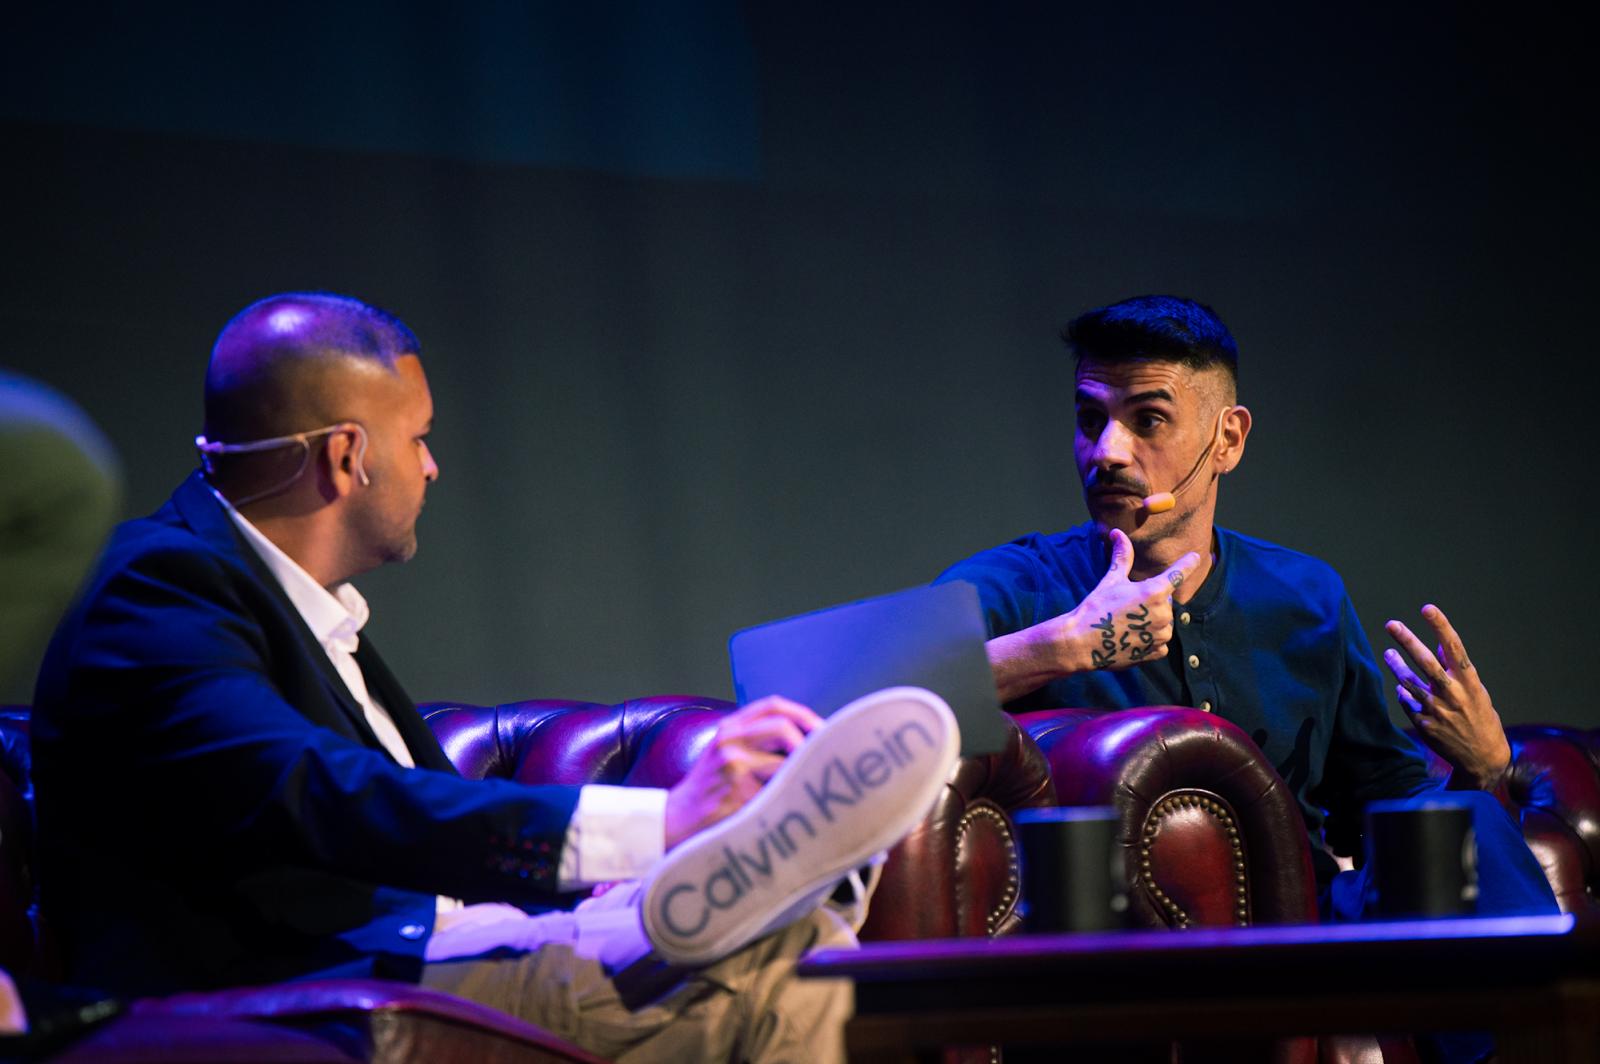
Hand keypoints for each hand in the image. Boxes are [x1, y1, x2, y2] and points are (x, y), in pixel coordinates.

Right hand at [663, 696, 823, 849]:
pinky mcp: (737, 792)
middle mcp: (729, 739)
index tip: (823, 730)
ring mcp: (732, 765)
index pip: (773, 705)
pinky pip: (776, 791)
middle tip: (826, 759)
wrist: (678, 818)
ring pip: (783, 762)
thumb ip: (756, 739)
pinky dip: (787, 798)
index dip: (803, 714)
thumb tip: (810, 740)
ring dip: (800, 775)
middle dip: (809, 742)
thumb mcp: (725, 751)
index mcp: (729, 727)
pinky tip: (790, 806)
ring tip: (808, 786)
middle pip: (782, 727)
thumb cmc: (711, 787)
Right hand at [1061, 528, 1201, 671]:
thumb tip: (1117, 532)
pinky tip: (1133, 638)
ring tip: (1129, 623)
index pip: (1178, 573)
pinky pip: (1161, 641)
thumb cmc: (1096, 608)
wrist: (1081, 643)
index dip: (1188, 563)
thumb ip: (1122, 557)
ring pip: (1165, 622)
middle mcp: (1163, 613)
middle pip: (1165, 601)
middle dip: (1152, 601)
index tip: (1196, 556)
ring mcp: (1161, 634)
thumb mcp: (1110, 580)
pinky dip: (1150, 639)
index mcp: (1154, 592)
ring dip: (1152, 621)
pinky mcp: (1157, 651)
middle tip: (1128, 606)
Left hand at [1383, 604, 1509, 788]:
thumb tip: (1442, 645)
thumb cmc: (1480, 718)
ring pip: (1408, 681)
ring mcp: (1437, 710)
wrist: (1483, 758)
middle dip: (1407, 641)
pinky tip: (1403, 687)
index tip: (1428, 609)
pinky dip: (1404, 693)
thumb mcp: (1476, 691)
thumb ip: (1457, 670)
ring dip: (1396, 665)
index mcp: (1470, 683)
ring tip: (1388, 653)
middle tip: (1391, 624)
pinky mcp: (1424, 724)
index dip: (1441, 627)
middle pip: (1426, 662)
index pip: (1454, 648)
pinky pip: (1407, 702)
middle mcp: (1453, 694)